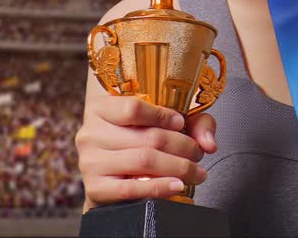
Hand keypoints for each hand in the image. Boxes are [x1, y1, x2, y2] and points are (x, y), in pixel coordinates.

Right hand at [76, 93, 215, 209]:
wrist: (110, 174)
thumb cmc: (136, 140)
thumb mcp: (162, 120)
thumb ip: (193, 122)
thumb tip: (208, 143)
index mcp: (101, 108)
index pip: (133, 108)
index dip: (163, 116)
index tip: (181, 123)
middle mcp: (90, 133)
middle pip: (147, 137)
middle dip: (183, 147)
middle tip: (198, 154)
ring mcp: (90, 162)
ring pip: (143, 160)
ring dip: (178, 167)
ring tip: (196, 171)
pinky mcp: (95, 188)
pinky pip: (130, 189)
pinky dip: (159, 187)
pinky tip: (177, 185)